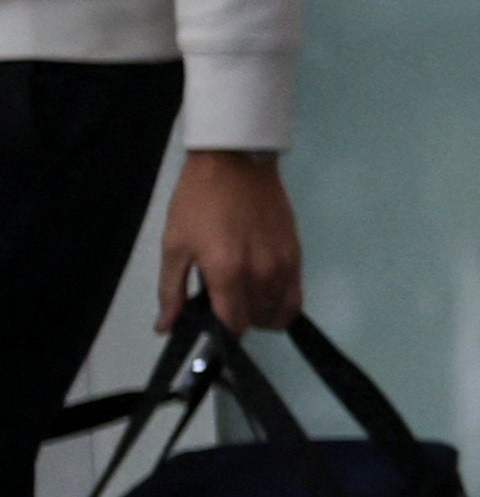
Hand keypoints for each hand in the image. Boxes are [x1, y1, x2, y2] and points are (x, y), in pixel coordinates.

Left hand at [159, 149, 301, 331]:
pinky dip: (280, 302)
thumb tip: (166, 327)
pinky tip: (262, 288)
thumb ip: (171, 291)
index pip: (233, 325)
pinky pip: (295, 295)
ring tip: (243, 295)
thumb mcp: (174, 245)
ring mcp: (284, 266)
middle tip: (222, 303)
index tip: (210, 325)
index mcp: (228, 273)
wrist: (235, 163)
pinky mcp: (297, 255)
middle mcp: (262, 275)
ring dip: (260, 313)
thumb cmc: (198, 202)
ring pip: (280, 312)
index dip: (221, 333)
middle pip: (257, 321)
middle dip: (239, 320)